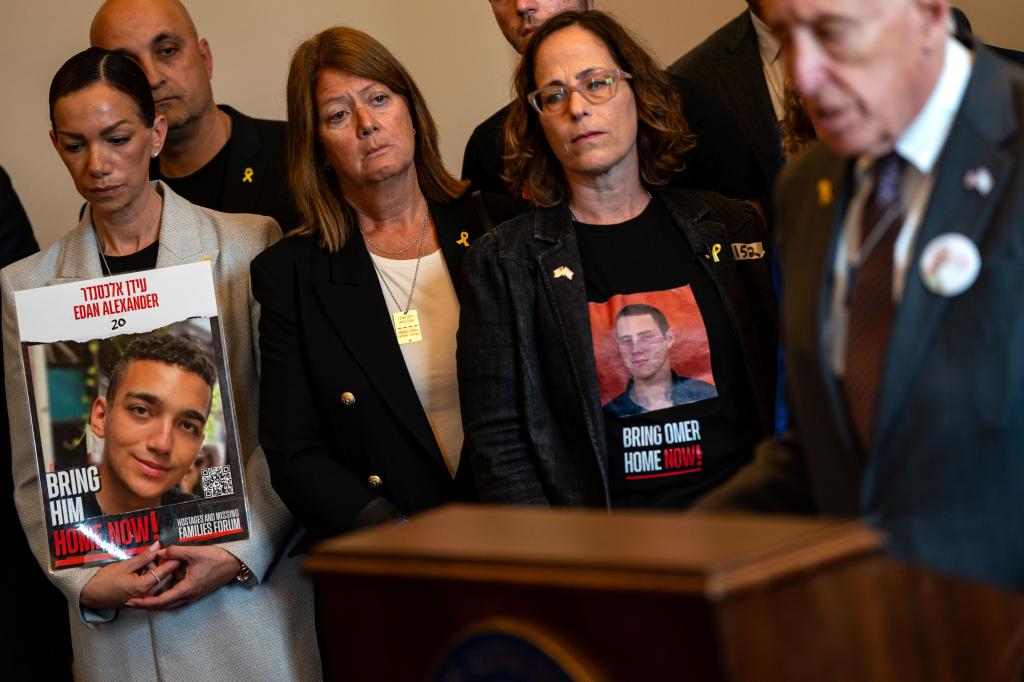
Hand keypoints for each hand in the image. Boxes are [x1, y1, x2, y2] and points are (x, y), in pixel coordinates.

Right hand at [80, 542, 181, 609]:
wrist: (91, 594)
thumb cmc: (105, 579)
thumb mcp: (125, 565)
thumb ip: (143, 557)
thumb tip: (157, 545)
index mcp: (144, 586)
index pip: (164, 571)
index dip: (173, 561)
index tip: (180, 553)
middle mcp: (147, 595)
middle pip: (165, 578)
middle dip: (166, 566)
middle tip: (164, 554)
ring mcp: (144, 599)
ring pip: (161, 584)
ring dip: (161, 573)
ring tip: (154, 562)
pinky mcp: (141, 600)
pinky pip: (154, 589)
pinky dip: (155, 579)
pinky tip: (149, 571)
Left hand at [125, 545, 241, 610]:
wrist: (234, 564)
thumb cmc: (216, 559)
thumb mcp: (195, 553)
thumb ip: (175, 552)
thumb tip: (158, 552)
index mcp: (187, 588)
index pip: (161, 601)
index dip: (144, 602)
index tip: (131, 602)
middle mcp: (188, 596)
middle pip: (163, 606)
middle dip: (146, 605)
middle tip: (132, 602)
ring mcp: (193, 595)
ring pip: (170, 603)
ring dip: (156, 601)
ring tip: (143, 595)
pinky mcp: (196, 591)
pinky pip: (176, 598)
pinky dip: (165, 595)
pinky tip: (160, 586)